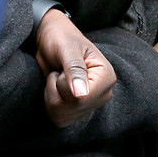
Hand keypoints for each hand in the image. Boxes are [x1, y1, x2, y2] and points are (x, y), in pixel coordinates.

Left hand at [34, 9, 115, 127]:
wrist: (52, 38)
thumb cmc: (61, 38)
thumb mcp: (67, 48)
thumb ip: (75, 69)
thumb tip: (81, 95)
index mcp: (106, 77)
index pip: (81, 99)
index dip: (64, 85)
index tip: (64, 68)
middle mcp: (102, 94)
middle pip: (71, 109)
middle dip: (56, 90)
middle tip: (59, 71)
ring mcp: (91, 104)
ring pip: (62, 116)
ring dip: (51, 96)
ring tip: (57, 78)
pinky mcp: (78, 110)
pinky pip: (59, 119)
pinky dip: (51, 104)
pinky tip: (55, 89)